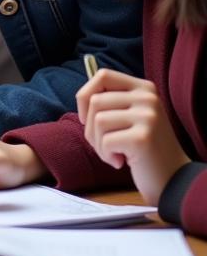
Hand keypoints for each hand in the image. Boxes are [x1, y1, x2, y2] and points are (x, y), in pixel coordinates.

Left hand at [77, 68, 189, 204]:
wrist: (172, 179)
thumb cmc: (141, 148)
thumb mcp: (130, 116)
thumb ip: (110, 101)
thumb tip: (82, 97)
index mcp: (144, 88)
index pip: (103, 76)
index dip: (85, 95)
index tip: (86, 117)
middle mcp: (148, 98)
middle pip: (95, 101)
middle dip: (89, 127)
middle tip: (105, 144)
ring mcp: (148, 117)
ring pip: (97, 121)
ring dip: (98, 143)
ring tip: (114, 153)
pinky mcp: (143, 138)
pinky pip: (105, 141)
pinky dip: (106, 155)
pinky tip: (120, 162)